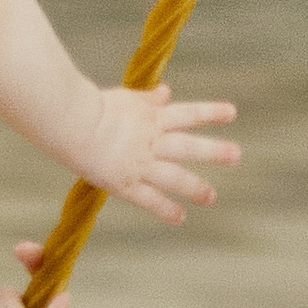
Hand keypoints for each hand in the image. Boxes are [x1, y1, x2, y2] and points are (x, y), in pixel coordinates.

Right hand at [62, 82, 238, 226]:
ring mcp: (139, 163)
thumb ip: (148, 98)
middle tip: (236, 156)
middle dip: (214, 151)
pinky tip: (180, 217)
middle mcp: (150, 140)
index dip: (210, 113)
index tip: (232, 113)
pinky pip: (149, 199)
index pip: (187, 113)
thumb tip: (166, 90)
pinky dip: (165, 209)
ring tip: (211, 197)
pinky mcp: (124, 182)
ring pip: (174, 176)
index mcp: (150, 117)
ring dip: (195, 187)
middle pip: (188, 146)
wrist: (70, 123)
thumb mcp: (125, 98)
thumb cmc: (90, 107)